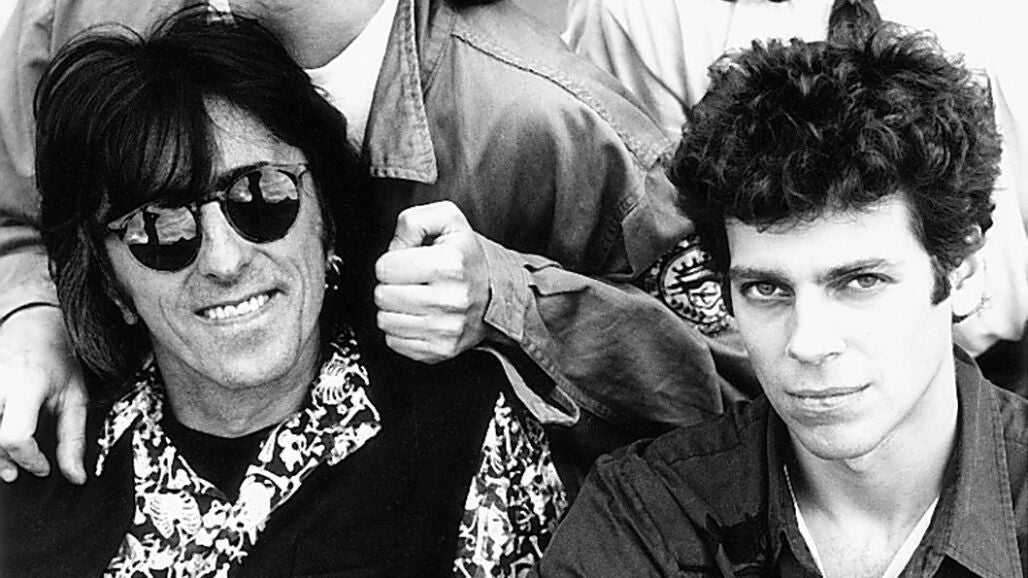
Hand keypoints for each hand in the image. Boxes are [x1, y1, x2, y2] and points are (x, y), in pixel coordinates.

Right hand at [0, 305, 86, 483]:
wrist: (30, 324)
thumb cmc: (56, 358)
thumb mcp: (75, 396)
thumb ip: (73, 438)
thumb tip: (76, 477)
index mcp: (26, 387)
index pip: (14, 436)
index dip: (28, 459)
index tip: (42, 467)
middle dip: (4, 462)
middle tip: (18, 471)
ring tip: (6, 463)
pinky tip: (1, 444)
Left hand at [374, 201, 492, 362]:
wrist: (496, 295)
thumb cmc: (466, 257)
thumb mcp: (447, 220)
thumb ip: (413, 220)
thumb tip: (394, 247)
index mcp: (449, 265)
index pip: (384, 268)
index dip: (392, 262)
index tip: (408, 263)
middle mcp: (450, 300)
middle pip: (382, 296)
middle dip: (391, 286)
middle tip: (411, 282)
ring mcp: (446, 329)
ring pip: (385, 321)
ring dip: (395, 309)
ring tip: (415, 299)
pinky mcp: (440, 350)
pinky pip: (395, 342)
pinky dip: (401, 330)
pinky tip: (418, 318)